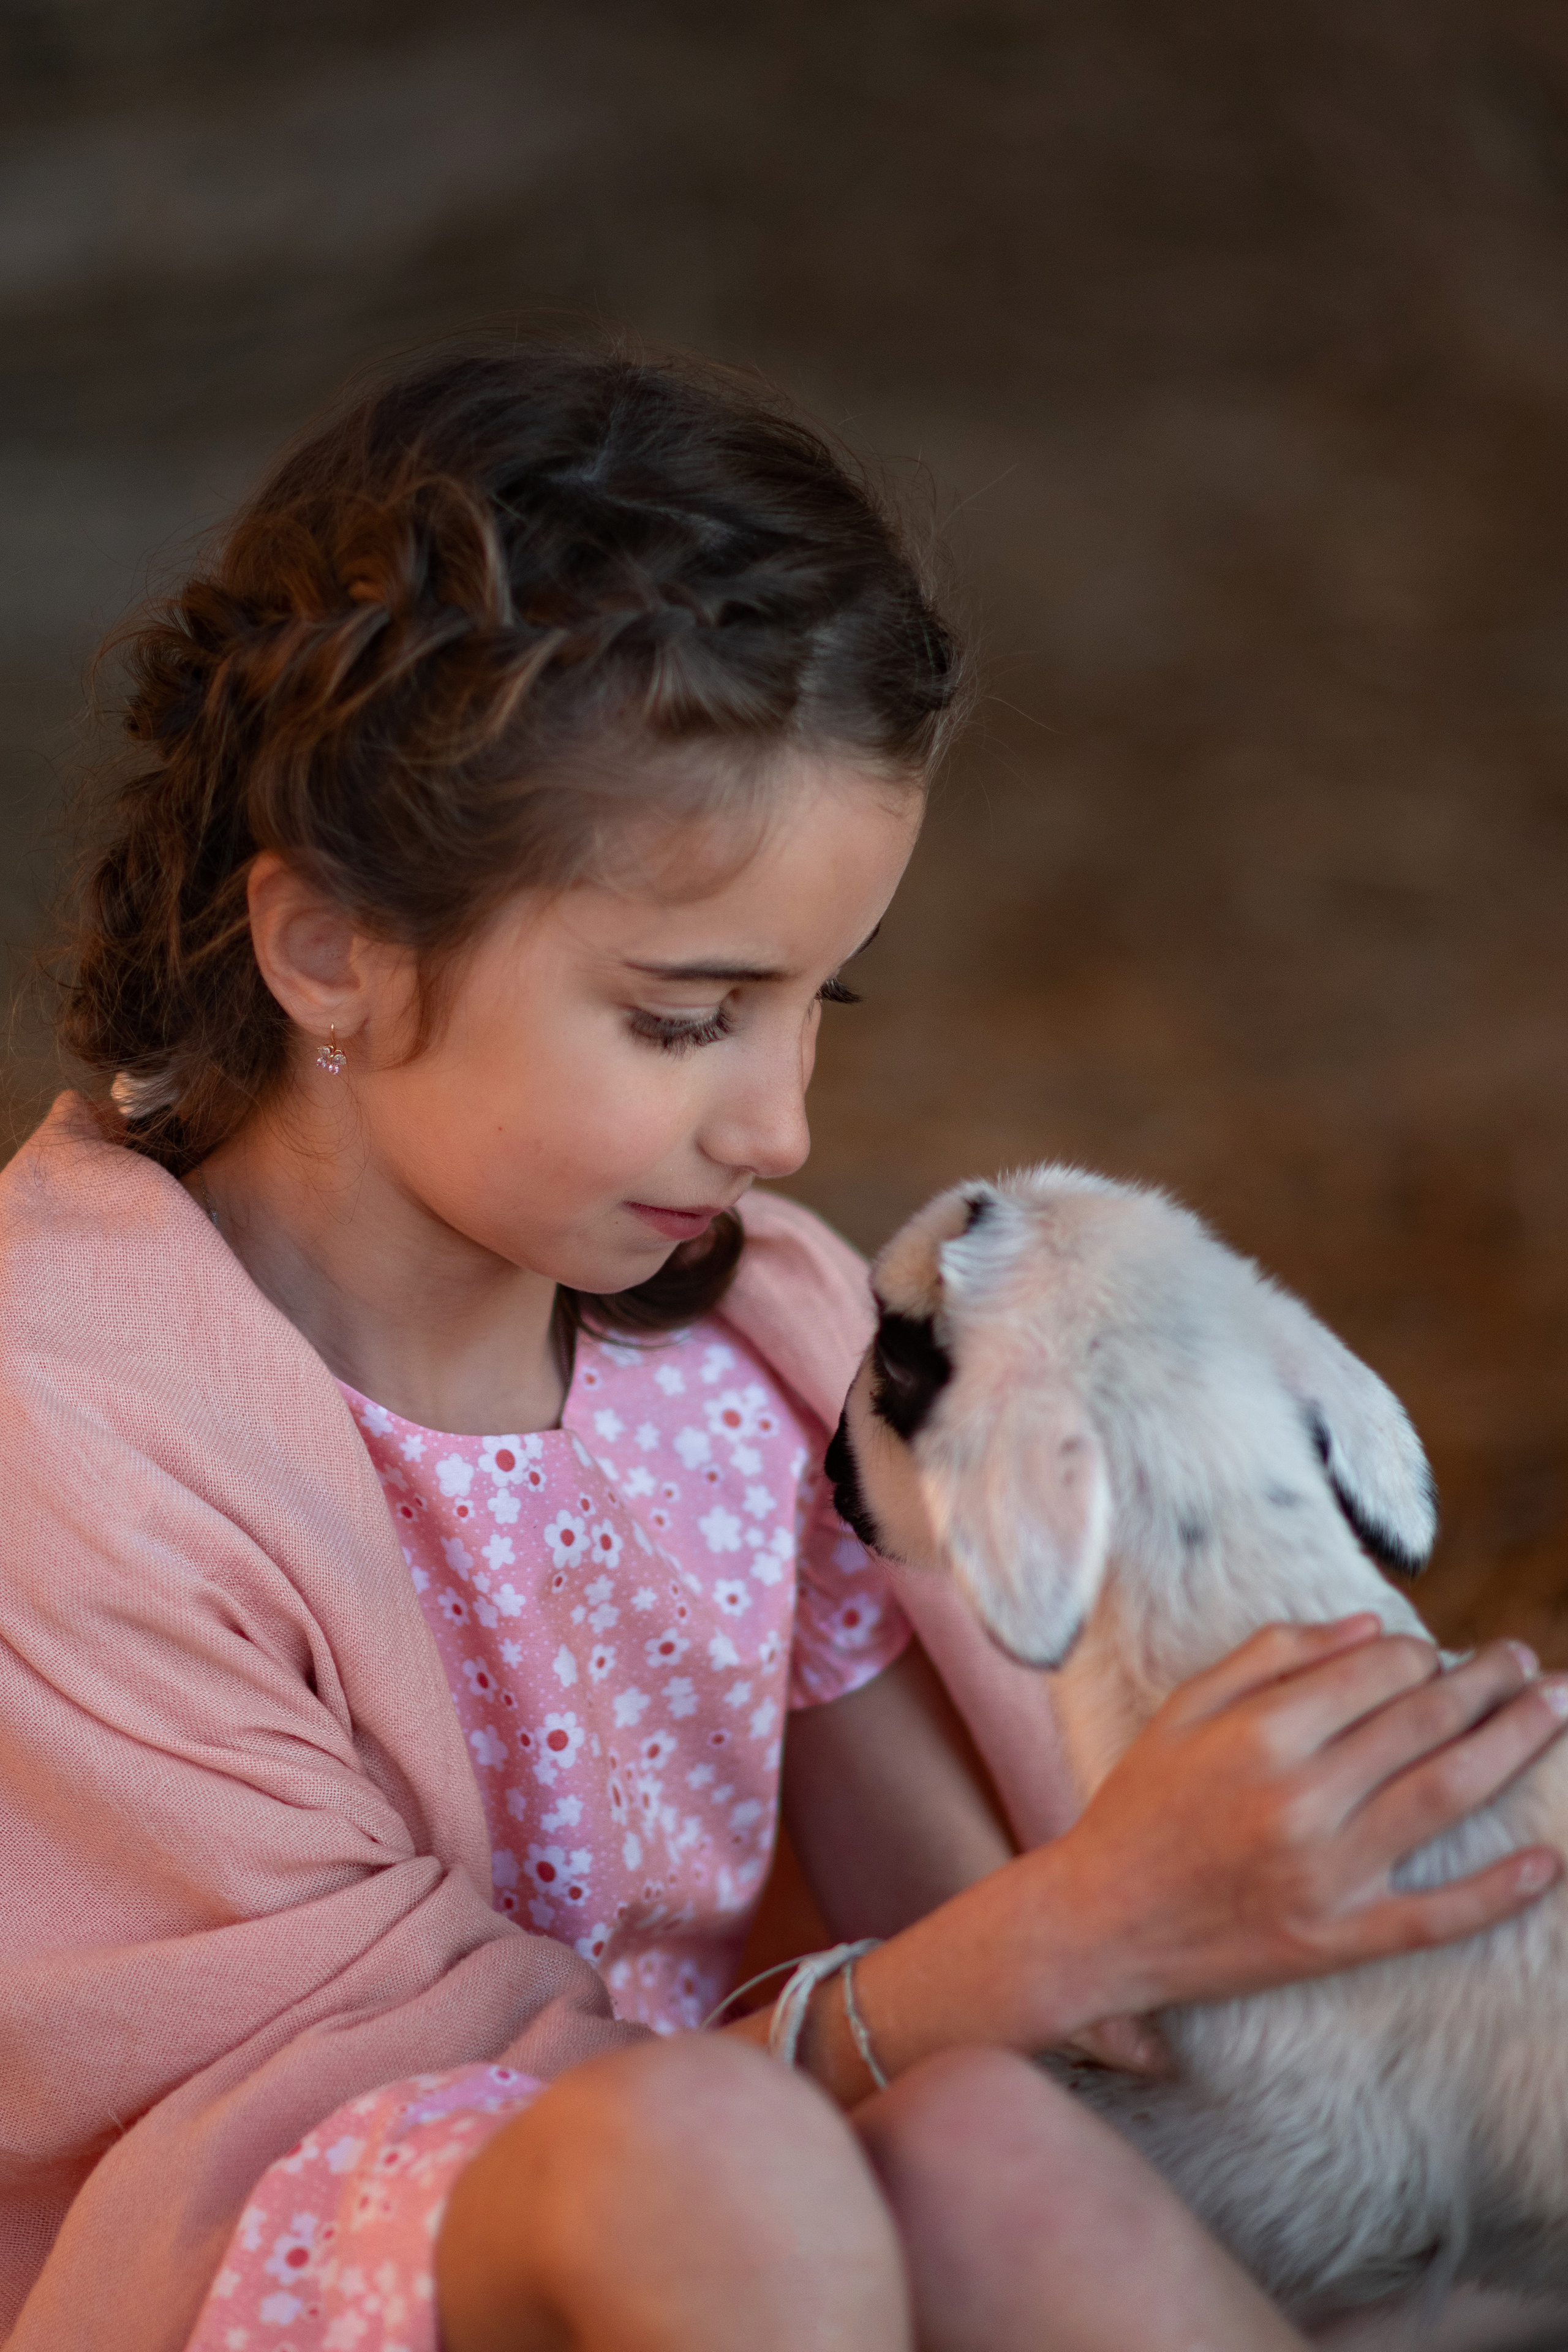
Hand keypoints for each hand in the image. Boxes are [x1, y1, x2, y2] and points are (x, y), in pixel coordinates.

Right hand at [1045, 1615, 1567, 2023]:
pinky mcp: (1337, 1940)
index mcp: (1259, 1735)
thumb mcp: (1184, 1710)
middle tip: (1528, 1662)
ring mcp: (1324, 1875)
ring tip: (1553, 1711)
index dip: (1420, 1655)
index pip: (1376, 1674)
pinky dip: (1497, 1891)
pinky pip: (1435, 1915)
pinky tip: (1546, 1862)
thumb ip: (1270, 1655)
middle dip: (1489, 1684)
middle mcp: (1299, 1800)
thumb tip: (1368, 1626)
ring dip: (1511, 1747)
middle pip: (1424, 1725)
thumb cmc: (1140, 1803)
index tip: (1436, 1653)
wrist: (1101, 1920)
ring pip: (1445, 1797)